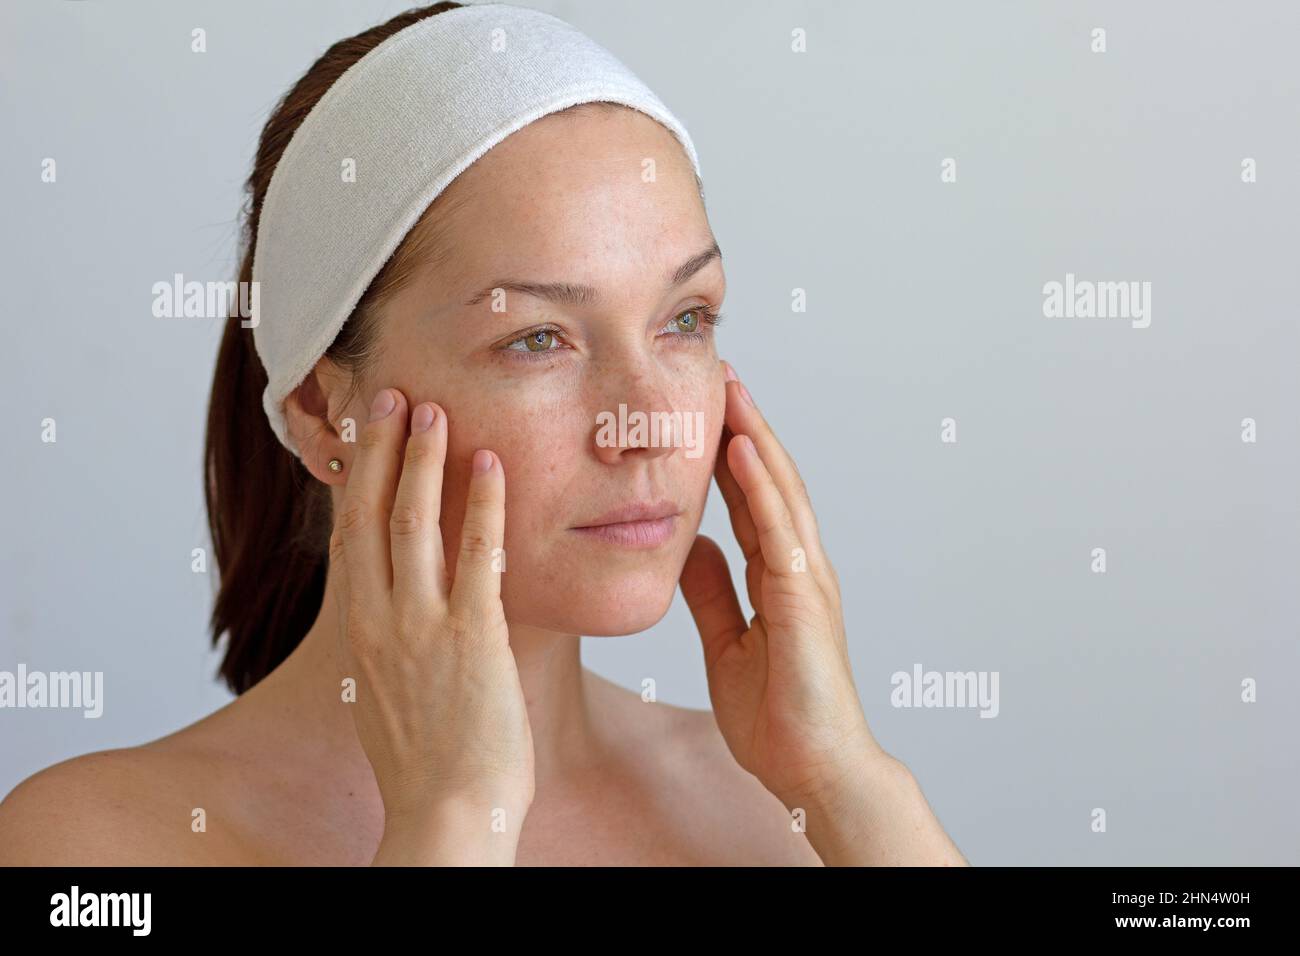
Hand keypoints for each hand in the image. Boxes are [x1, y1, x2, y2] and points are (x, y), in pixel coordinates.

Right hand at [330, 387, 533, 861]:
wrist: (446, 815)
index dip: (351, 479)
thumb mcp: (389, 693)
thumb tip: (403, 612)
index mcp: (360, 631)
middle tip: (390, 397)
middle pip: (367, 515)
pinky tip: (493, 465)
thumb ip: (393, 642)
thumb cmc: (428, 764)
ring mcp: (421, 626)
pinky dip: (482, 505)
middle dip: (377, 450)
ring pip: (412, 522)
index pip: (348, 536)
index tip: (360, 434)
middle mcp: (379, 620)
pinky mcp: (472, 638)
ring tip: (432, 410)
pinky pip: (477, 556)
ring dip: (422, 460)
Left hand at [680, 362, 884, 810]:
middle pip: (770, 483)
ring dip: (756, 438)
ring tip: (731, 391)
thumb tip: (692, 547)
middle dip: (746, 427)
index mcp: (779, 577)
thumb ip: (714, 593)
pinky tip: (741, 451)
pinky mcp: (806, 602)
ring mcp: (808, 580)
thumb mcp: (727, 642)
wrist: (813, 772)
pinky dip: (761, 488)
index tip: (705, 411)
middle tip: (720, 375)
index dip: (729, 455)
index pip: (752, 501)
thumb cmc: (779, 716)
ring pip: (781, 494)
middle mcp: (799, 568)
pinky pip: (780, 532)